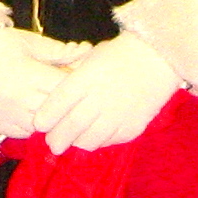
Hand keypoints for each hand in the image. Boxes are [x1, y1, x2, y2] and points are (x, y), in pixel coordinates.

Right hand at [0, 26, 79, 140]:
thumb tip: (86, 51)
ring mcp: (10, 117)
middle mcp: (21, 101)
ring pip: (44, 127)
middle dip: (68, 103)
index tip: (83, 80)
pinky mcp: (0, 126)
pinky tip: (35, 111)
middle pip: (58, 112)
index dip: (77, 85)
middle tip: (74, 95)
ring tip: (53, 104)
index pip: (66, 90)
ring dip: (52, 117)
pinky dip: (34, 125)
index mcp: (31, 77)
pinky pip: (25, 133)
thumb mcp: (31, 42)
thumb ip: (59, 51)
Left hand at [32, 32, 180, 153]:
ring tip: (72, 141)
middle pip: (71, 126)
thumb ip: (72, 80)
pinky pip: (108, 142)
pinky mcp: (131, 127)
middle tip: (52, 142)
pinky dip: (98, 141)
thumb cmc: (119, 55)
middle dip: (56, 138)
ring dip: (76, 143)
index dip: (46, 117)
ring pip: (88, 140)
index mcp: (86, 78)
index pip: (59, 103)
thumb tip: (52, 101)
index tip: (39, 124)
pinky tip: (95, 135)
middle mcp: (100, 99)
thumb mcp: (90, 59)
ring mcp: (117, 115)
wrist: (157, 58)